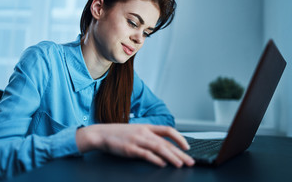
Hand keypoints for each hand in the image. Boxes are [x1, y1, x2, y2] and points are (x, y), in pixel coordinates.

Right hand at [76, 124, 194, 167]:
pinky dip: (155, 159)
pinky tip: (162, 164)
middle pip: (166, 142)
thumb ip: (148, 136)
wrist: (101, 134)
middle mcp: (144, 132)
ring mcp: (137, 140)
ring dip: (171, 157)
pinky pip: (146, 154)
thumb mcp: (136, 131)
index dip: (179, 138)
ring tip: (180, 164)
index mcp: (147, 127)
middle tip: (190, 161)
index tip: (187, 147)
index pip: (168, 130)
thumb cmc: (118, 134)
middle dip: (180, 152)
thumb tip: (163, 146)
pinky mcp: (130, 149)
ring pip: (159, 148)